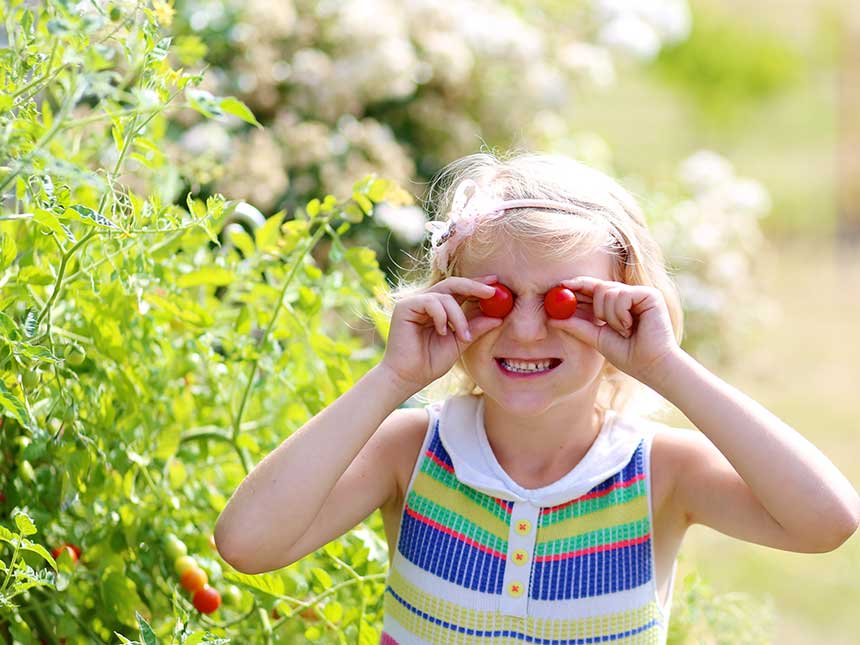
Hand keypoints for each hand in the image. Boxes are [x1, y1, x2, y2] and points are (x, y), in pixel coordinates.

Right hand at [381, 275, 503, 391]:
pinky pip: (431, 301)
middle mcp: (426, 302)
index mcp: (439, 309)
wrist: (408, 378)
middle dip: (474, 286)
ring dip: (459, 316)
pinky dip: (442, 316)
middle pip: (453, 283)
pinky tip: (442, 331)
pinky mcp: (405, 306)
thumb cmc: (430, 363)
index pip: (460, 290)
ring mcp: (415, 302)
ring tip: (463, 336)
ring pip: (445, 295)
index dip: (477, 285)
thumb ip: (476, 328)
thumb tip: (498, 317)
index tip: (497, 284)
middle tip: (492, 292)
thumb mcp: (460, 343)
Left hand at [548, 277, 680, 383]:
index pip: (594, 288)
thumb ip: (577, 326)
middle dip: (596, 307)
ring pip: (609, 291)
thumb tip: (552, 319)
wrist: (650, 366)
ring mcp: (639, 294)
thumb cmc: (628, 355)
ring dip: (610, 316)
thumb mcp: (597, 339)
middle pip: (599, 286)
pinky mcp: (650, 295)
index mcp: (616, 305)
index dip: (578, 284)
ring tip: (624, 331)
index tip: (561, 285)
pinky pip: (622, 295)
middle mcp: (628, 296)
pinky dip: (621, 314)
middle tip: (602, 323)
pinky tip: (631, 326)